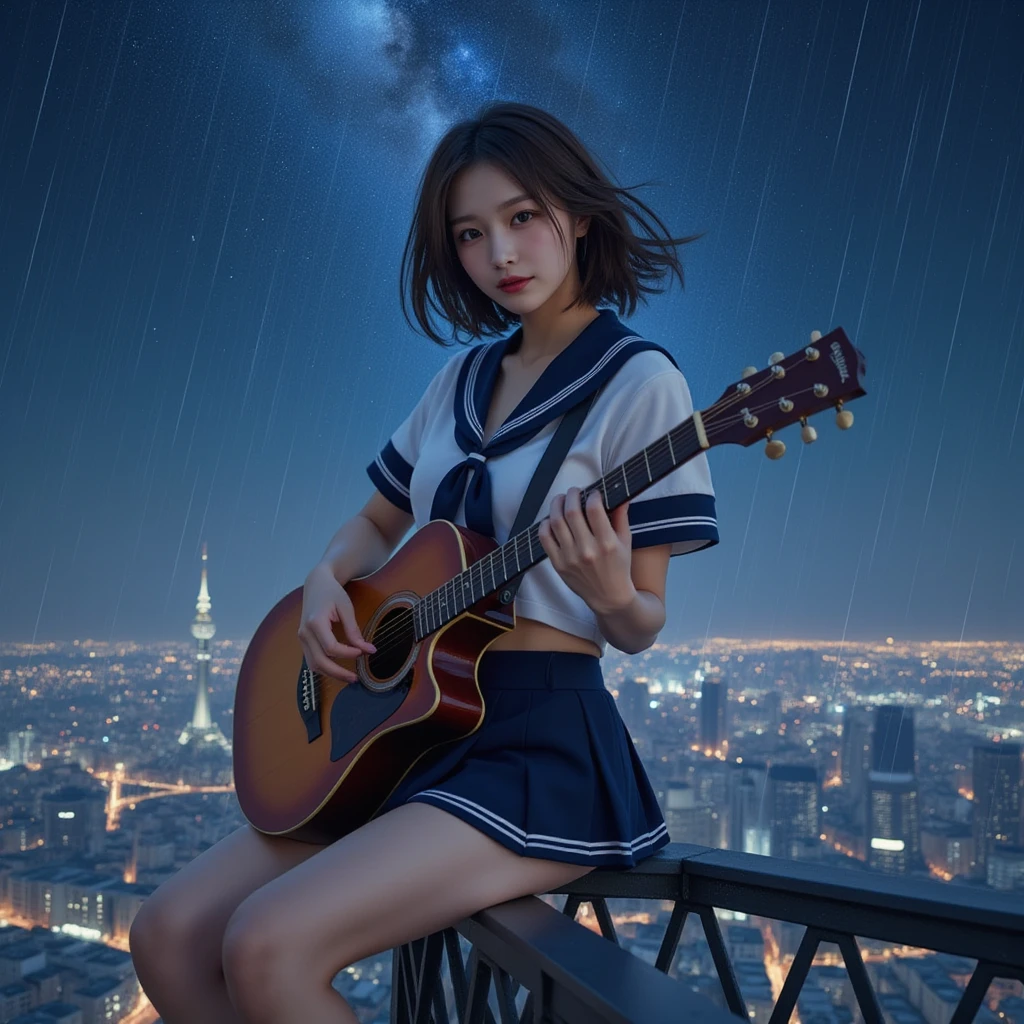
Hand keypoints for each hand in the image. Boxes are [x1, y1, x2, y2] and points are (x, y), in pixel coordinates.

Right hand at [297, 563, 375, 682]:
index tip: (363, 652)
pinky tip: (338, 669)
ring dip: (331, 674)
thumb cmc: (332, 593)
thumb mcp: (346, 608)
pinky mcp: (304, 641)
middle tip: (356, 678)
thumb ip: (354, 630)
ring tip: (349, 677)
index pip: (331, 647)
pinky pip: (312, 660)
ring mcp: (302, 638)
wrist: (316, 584)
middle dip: (338, 673)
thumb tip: (367, 649)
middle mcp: (304, 633)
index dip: (348, 653)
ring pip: (314, 665)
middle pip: (319, 662)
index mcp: (315, 622)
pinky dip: (324, 667)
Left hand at [537, 487, 635, 615]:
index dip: (592, 495)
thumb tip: (620, 495)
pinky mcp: (558, 564)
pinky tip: (551, 519)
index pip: (594, 509)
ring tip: (561, 499)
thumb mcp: (626, 541)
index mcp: (607, 543)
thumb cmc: (619, 566)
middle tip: (574, 491)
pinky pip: (545, 538)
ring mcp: (570, 558)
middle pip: (572, 512)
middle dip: (571, 495)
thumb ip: (621, 517)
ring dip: (556, 505)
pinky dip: (545, 524)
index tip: (593, 493)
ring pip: (556, 522)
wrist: (609, 596)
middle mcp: (587, 550)